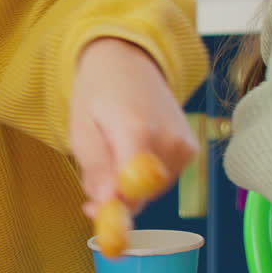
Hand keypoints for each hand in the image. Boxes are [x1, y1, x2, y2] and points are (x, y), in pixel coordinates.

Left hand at [69, 38, 196, 215]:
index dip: (113, 206)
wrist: (127, 61)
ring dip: (126, 185)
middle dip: (113, 195)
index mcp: (138, 131)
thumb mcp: (81, 130)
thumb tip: (106, 206)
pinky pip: (161, 181)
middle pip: (140, 195)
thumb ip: (95, 169)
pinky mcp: (190, 150)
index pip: (134, 188)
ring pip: (149, 191)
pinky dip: (141, 176)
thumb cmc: (98, 93)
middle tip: (91, 175)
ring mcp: (184, 146)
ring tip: (112, 150)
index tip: (92, 210)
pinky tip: (130, 149)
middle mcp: (169, 141)